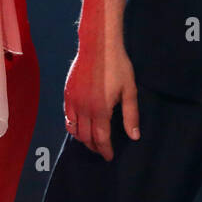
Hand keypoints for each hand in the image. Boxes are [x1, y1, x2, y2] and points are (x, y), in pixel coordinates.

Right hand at [62, 37, 138, 160]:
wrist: (98, 45)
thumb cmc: (117, 66)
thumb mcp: (130, 90)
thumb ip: (131, 115)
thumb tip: (134, 136)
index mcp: (101, 109)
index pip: (101, 138)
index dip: (105, 150)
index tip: (109, 156)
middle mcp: (84, 109)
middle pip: (86, 137)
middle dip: (94, 146)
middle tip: (102, 149)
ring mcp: (73, 101)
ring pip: (74, 130)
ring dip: (83, 139)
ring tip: (92, 140)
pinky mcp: (67, 94)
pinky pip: (67, 117)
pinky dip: (73, 126)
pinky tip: (80, 126)